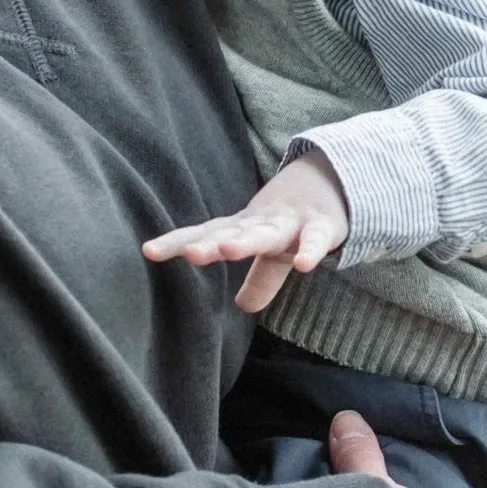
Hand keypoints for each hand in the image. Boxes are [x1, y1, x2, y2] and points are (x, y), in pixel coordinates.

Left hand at [143, 153, 351, 314]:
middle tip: (190, 254)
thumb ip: (261, 279)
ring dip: (248, 240)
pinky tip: (304, 265)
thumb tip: (244, 307)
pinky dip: (311, 249)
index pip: (206, 234)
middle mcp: (262, 222)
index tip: (149, 251)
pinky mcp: (323, 224)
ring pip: (268, 232)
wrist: (338, 180)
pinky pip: (316, 239)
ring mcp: (293, 222)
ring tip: (227, 250)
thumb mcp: (278, 253)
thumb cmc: (297, 220)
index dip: (178, 242)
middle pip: (231, 232)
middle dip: (210, 243)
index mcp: (245, 228)